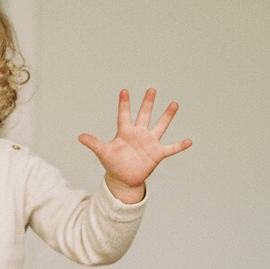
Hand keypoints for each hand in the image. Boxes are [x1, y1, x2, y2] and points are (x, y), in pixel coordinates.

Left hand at [77, 88, 191, 203]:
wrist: (124, 179)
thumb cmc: (113, 164)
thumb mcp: (103, 153)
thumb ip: (93, 143)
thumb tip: (79, 136)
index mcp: (125, 132)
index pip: (124, 115)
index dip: (124, 104)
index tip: (124, 90)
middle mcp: (139, 134)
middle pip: (144, 115)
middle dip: (147, 103)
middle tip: (151, 89)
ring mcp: (149, 143)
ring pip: (160, 126)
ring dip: (167, 116)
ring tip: (174, 104)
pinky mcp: (157, 154)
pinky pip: (171, 148)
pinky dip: (180, 145)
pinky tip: (190, 141)